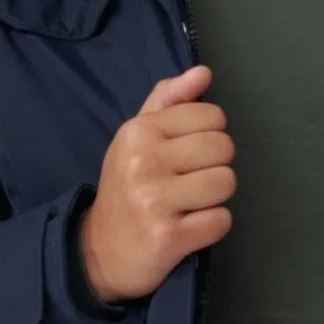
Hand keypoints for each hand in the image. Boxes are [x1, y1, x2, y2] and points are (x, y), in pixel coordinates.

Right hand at [79, 65, 235, 303]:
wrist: (98, 251)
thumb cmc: (126, 188)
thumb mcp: (137, 138)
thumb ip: (169, 101)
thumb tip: (203, 73)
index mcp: (138, 131)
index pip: (211, 116)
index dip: (209, 136)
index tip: (187, 155)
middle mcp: (144, 161)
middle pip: (223, 148)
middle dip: (215, 166)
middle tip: (190, 182)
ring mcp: (155, 201)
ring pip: (225, 183)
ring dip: (215, 198)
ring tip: (189, 204)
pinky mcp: (168, 237)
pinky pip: (221, 220)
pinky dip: (212, 226)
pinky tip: (189, 226)